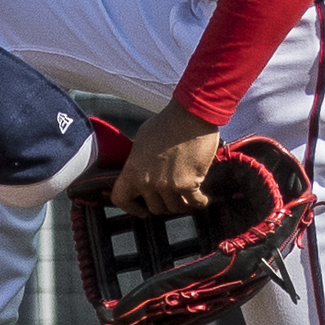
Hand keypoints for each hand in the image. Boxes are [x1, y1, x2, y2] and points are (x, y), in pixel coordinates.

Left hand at [111, 100, 219, 216]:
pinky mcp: (189, 183)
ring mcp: (169, 185)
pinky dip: (199, 202)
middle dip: (163, 204)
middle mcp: (149, 181)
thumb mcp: (142, 140)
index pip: (122, 199)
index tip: (141, 209)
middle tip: (170, 198)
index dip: (132, 207)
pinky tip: (202, 198)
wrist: (191, 114)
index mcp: (133, 170)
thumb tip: (141, 170)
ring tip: (186, 198)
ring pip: (174, 208)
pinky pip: (194, 202)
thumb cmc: (168, 122)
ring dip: (181, 204)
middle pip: (154, 208)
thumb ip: (139, 161)